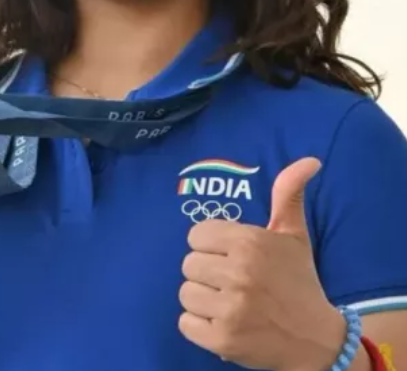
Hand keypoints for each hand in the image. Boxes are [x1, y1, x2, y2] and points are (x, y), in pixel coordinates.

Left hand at [179, 157, 347, 370]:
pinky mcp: (223, 339)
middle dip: (207, 274)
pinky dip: (199, 326)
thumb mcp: (293, 236)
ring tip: (229, 303)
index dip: (210, 247)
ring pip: (185, 293)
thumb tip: (309, 161)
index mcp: (249, 243)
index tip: (230, 258)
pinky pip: (185, 323)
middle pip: (188, 264)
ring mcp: (231, 308)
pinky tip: (224, 323)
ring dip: (203, 300)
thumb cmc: (299, 282)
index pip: (196, 235)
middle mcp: (239, 273)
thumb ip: (288, 195)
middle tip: (232, 283)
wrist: (317, 341)